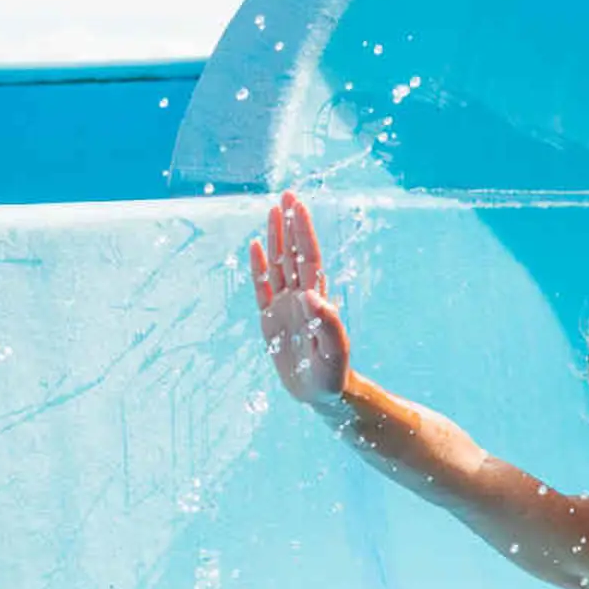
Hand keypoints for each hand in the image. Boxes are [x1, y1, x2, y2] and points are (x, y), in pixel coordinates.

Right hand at [248, 191, 352, 409]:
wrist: (321, 394)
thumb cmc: (332, 374)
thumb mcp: (333, 351)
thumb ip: (328, 324)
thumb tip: (314, 295)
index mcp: (316, 300)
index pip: (309, 258)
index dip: (303, 232)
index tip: (298, 207)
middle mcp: (300, 296)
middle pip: (294, 253)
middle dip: (291, 224)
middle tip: (287, 195)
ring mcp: (285, 306)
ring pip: (278, 265)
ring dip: (275, 238)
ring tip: (272, 210)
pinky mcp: (270, 319)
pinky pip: (261, 288)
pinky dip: (257, 268)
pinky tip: (254, 247)